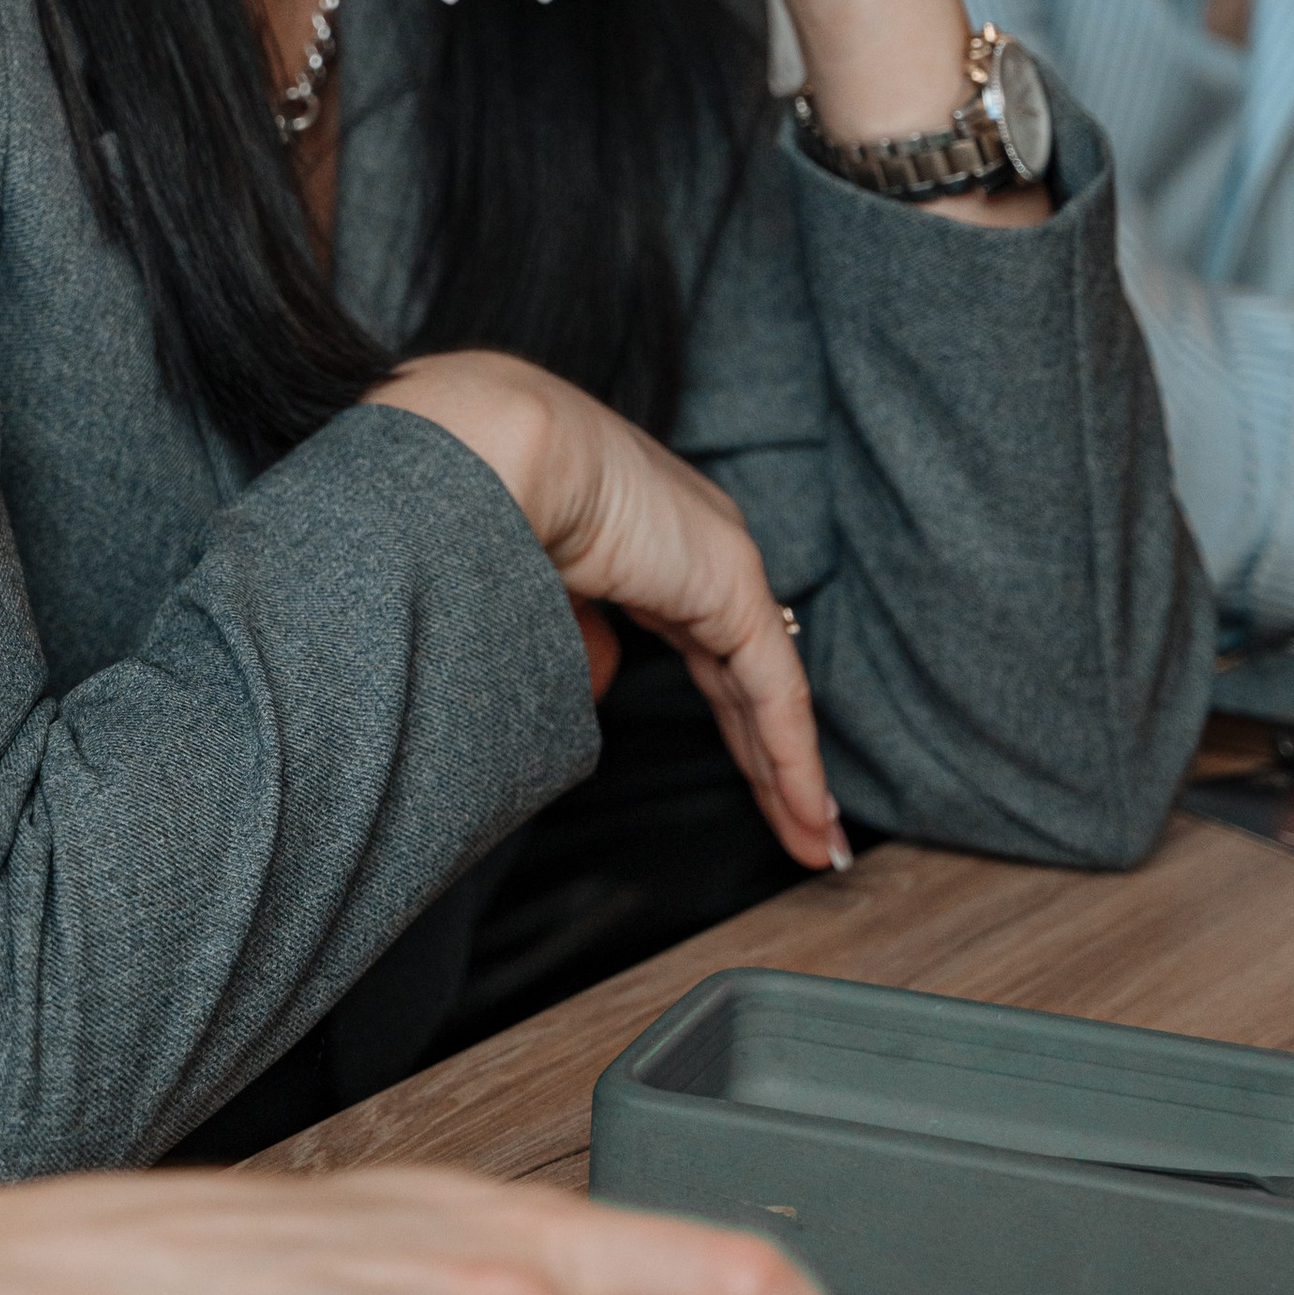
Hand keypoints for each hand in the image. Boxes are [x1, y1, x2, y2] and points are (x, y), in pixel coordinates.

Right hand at [368, 349, 840, 872]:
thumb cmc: (477, 502)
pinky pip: (773, 689)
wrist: (489, 449)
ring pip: (767, 691)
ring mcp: (717, 560)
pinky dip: (791, 757)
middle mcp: (692, 544)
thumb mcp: (531, 589)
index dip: (728, 718)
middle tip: (803, 827)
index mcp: (644, 537)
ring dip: (789, 773)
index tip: (743, 777)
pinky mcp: (729, 583)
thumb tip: (603, 681)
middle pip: (745, 677)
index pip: (706, 646)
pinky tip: (807, 814)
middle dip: (771, 756)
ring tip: (817, 845)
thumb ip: (573, 635)